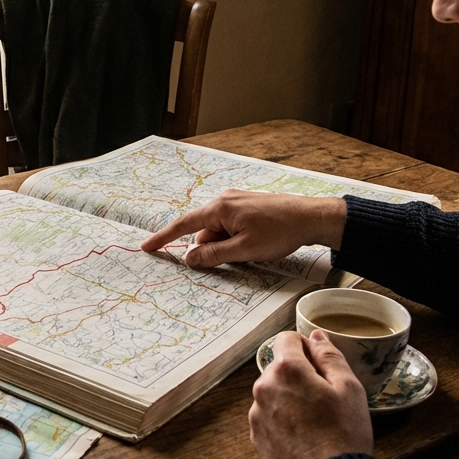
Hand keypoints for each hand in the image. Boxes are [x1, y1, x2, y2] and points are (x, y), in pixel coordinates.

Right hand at [139, 190, 346, 268]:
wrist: (312, 217)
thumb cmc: (279, 232)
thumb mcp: (244, 250)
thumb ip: (213, 255)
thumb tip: (189, 258)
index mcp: (220, 208)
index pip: (184, 224)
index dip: (164, 237)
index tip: (147, 247)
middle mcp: (224, 200)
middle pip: (204, 231)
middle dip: (212, 249)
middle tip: (237, 257)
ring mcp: (237, 202)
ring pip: (219, 231)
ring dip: (227, 246)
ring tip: (254, 250)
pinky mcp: (248, 207)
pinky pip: (231, 227)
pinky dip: (236, 240)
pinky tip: (255, 245)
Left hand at [249, 330, 373, 458]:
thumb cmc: (343, 436)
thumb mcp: (349, 388)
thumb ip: (329, 355)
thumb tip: (316, 336)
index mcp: (286, 370)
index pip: (286, 339)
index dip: (305, 346)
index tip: (319, 362)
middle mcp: (264, 388)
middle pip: (280, 367)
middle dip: (299, 374)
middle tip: (325, 396)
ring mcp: (257, 414)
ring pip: (274, 393)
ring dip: (290, 397)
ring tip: (316, 420)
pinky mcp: (256, 436)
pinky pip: (269, 416)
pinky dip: (284, 419)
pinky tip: (304, 434)